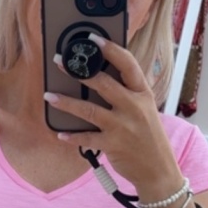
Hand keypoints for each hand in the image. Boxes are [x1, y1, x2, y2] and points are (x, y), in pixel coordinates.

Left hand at [44, 35, 181, 194]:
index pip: (128, 64)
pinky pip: (87, 138)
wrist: (159, 169)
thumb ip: (127, 93)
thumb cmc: (149, 137)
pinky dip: (72, 136)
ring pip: (88, 110)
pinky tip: (60, 133)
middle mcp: (134, 107)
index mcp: (143, 93)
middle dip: (78, 71)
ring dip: (66, 103)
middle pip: (103, 83)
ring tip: (49, 96)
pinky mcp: (113, 145)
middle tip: (59, 61)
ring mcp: (122, 126)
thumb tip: (99, 77)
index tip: (93, 38)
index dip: (110, 49)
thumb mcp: (146, 109)